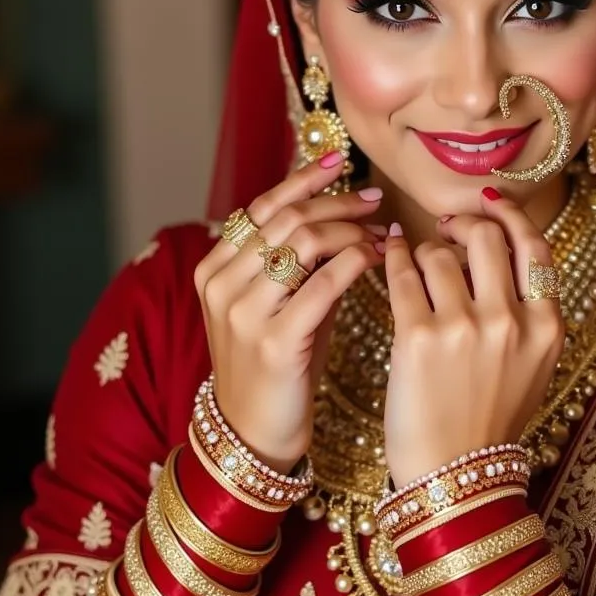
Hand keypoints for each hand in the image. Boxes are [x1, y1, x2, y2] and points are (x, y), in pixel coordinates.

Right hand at [194, 154, 384, 471]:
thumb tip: (349, 216)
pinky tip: (375, 260)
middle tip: (375, 201)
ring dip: (351, 230)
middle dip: (338, 202)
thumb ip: (302, 263)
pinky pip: (323, 282)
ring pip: (306, 240)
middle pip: (288, 217)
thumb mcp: (280, 305)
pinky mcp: (274, 340)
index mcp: (216, 268)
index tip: (340, 162)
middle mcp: (222, 283)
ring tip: (380, 235)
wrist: (254, 433)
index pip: (263, 206)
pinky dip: (355, 262)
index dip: (304, 179)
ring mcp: (244, 311)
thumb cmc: (277, 366)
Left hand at [381, 190, 564, 486]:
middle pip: (487, 238)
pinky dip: (394, 258)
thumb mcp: (532, 367)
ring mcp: (465, 328)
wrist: (455, 477)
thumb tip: (496, 253)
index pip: (536, 247)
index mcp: (547, 328)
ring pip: (440, 253)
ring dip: (424, 251)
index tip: (491, 205)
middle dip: (463, 224)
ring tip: (415, 265)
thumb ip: (526, 313)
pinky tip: (390, 255)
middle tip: (445, 228)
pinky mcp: (418, 337)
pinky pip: (403, 274)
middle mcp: (511, 321)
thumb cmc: (489, 420)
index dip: (511, 217)